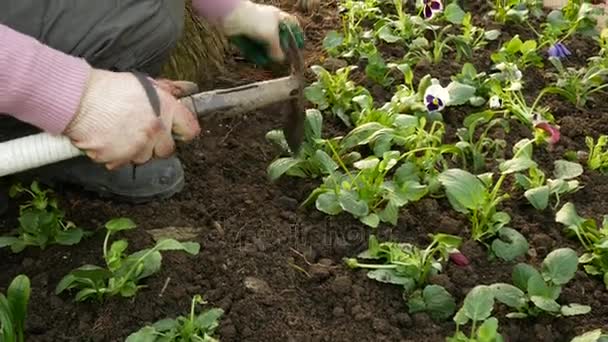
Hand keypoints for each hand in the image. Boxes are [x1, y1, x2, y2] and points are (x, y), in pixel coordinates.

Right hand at [64, 69, 200, 169]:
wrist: (77, 98)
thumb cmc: (109, 88)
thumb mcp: (145, 83)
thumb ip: (170, 90)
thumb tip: (188, 88)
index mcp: (166, 110)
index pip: (191, 131)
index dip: (182, 131)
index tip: (175, 130)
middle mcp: (155, 131)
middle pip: (167, 151)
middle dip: (157, 144)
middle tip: (141, 132)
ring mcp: (136, 147)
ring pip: (144, 158)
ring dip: (135, 150)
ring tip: (121, 133)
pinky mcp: (118, 159)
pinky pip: (121, 163)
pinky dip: (115, 156)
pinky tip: (108, 139)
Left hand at [221, 0, 302, 61]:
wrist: (232, 16)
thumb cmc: (256, 21)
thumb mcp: (271, 37)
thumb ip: (277, 50)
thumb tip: (280, 60)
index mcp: (277, 16)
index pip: (292, 24)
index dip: (297, 35)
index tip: (300, 46)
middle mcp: (267, 21)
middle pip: (277, 37)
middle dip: (280, 48)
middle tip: (284, 59)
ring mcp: (254, 28)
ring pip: (263, 43)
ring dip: (267, 53)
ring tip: (270, 63)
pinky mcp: (244, 34)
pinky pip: (252, 46)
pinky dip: (255, 54)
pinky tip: (259, 61)